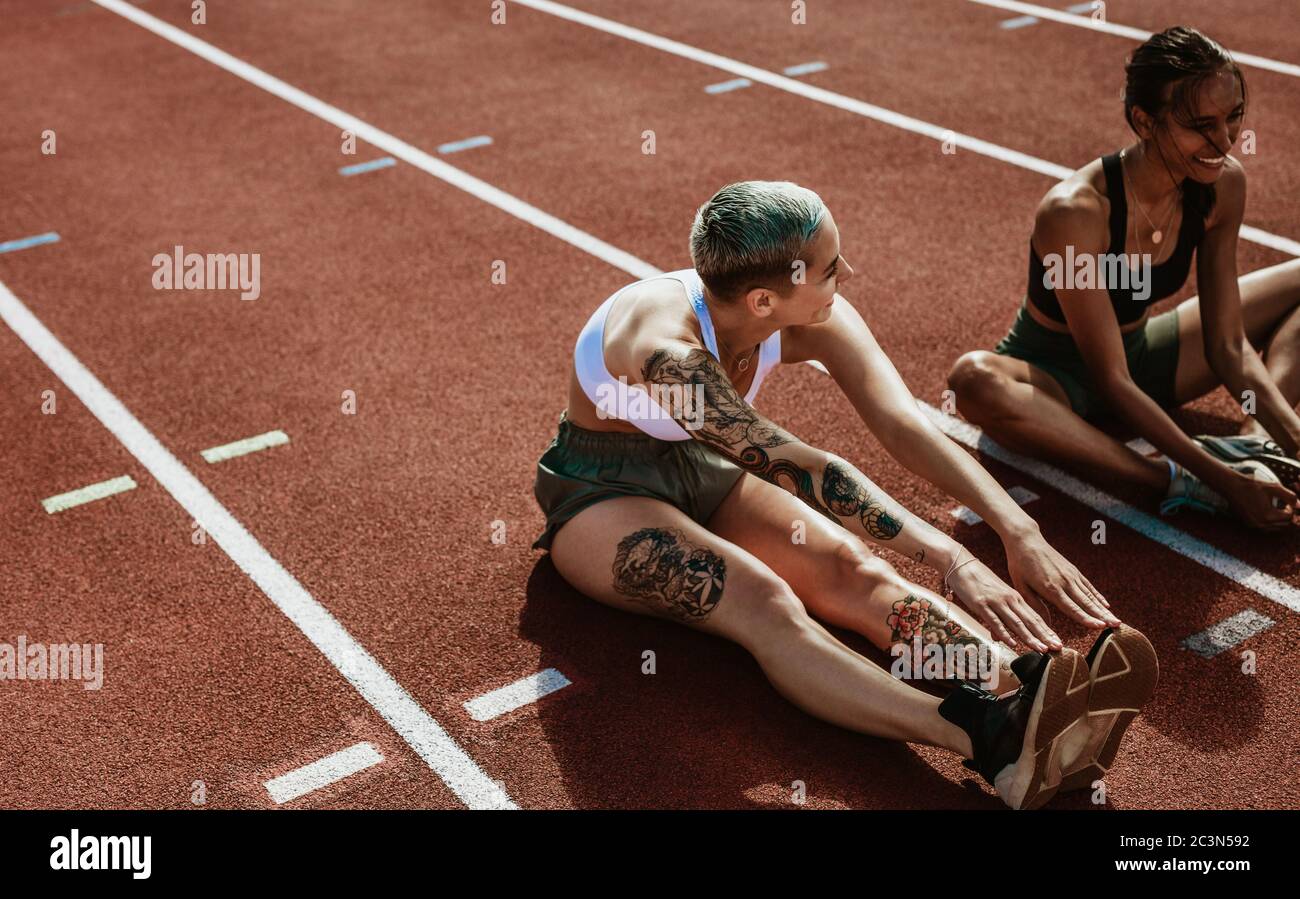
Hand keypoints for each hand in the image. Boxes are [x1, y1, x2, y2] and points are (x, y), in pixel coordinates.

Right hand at [946, 551, 1061, 651]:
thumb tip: (1000, 637)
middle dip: (1044, 636)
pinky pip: (995, 621)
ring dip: (1029, 637)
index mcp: (1014, 596)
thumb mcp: (993, 597)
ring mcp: (995, 602)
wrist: (960, 563)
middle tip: (1057, 648)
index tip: (1057, 643)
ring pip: (1016, 622)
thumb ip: (999, 617)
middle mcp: (1008, 599)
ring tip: (1041, 649)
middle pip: (1030, 621)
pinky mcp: (981, 604)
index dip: (1047, 631)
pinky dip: (1004, 633)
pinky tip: (1012, 643)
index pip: (1035, 616)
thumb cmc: (976, 579)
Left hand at [1004, 533, 1120, 629]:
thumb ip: (1035, 605)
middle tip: (1117, 626)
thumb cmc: (1019, 564)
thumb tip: (1047, 625)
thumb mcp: (1020, 586)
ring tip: (1116, 621)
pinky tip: (1106, 605)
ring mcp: (1071, 575)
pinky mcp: (1073, 570)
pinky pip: (1088, 585)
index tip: (1100, 627)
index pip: (1071, 608)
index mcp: (1050, 588)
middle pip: (1086, 603)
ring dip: (1103, 609)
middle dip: (1102, 616)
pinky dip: (1097, 596)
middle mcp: (1064, 582)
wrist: (1026, 540)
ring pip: (1090, 596)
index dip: (1086, 618)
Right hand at [1222, 472, 1296, 529]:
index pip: (1289, 517)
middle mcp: (1261, 524)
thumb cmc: (1253, 486)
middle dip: (1287, 516)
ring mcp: (1254, 526)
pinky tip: (1268, 513)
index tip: (1287, 502)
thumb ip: (1290, 496)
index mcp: (1268, 515)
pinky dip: (1270, 523)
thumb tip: (1299, 505)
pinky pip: (1265, 528)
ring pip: (1275, 528)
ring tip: (1278, 510)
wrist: (1232, 487)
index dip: (1291, 508)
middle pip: (1283, 525)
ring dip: (1279, 521)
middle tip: (1285, 506)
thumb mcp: (1274, 488)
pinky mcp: (1249, 525)